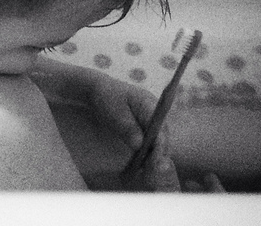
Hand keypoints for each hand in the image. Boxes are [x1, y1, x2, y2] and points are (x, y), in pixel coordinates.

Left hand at [30, 58, 180, 190]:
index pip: (160, 126)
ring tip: (149, 171)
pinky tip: (142, 165)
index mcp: (150, 103)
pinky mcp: (144, 127)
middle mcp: (154, 113)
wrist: (97, 90)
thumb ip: (127, 127)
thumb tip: (140, 145)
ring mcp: (150, 120)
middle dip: (159, 153)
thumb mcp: (114, 111)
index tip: (156, 159)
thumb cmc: (106, 97)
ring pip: (158, 141)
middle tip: (153, 170)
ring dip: (154, 155)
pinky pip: (149, 141)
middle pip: (162, 136)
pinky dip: (147, 152)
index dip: (160, 144)